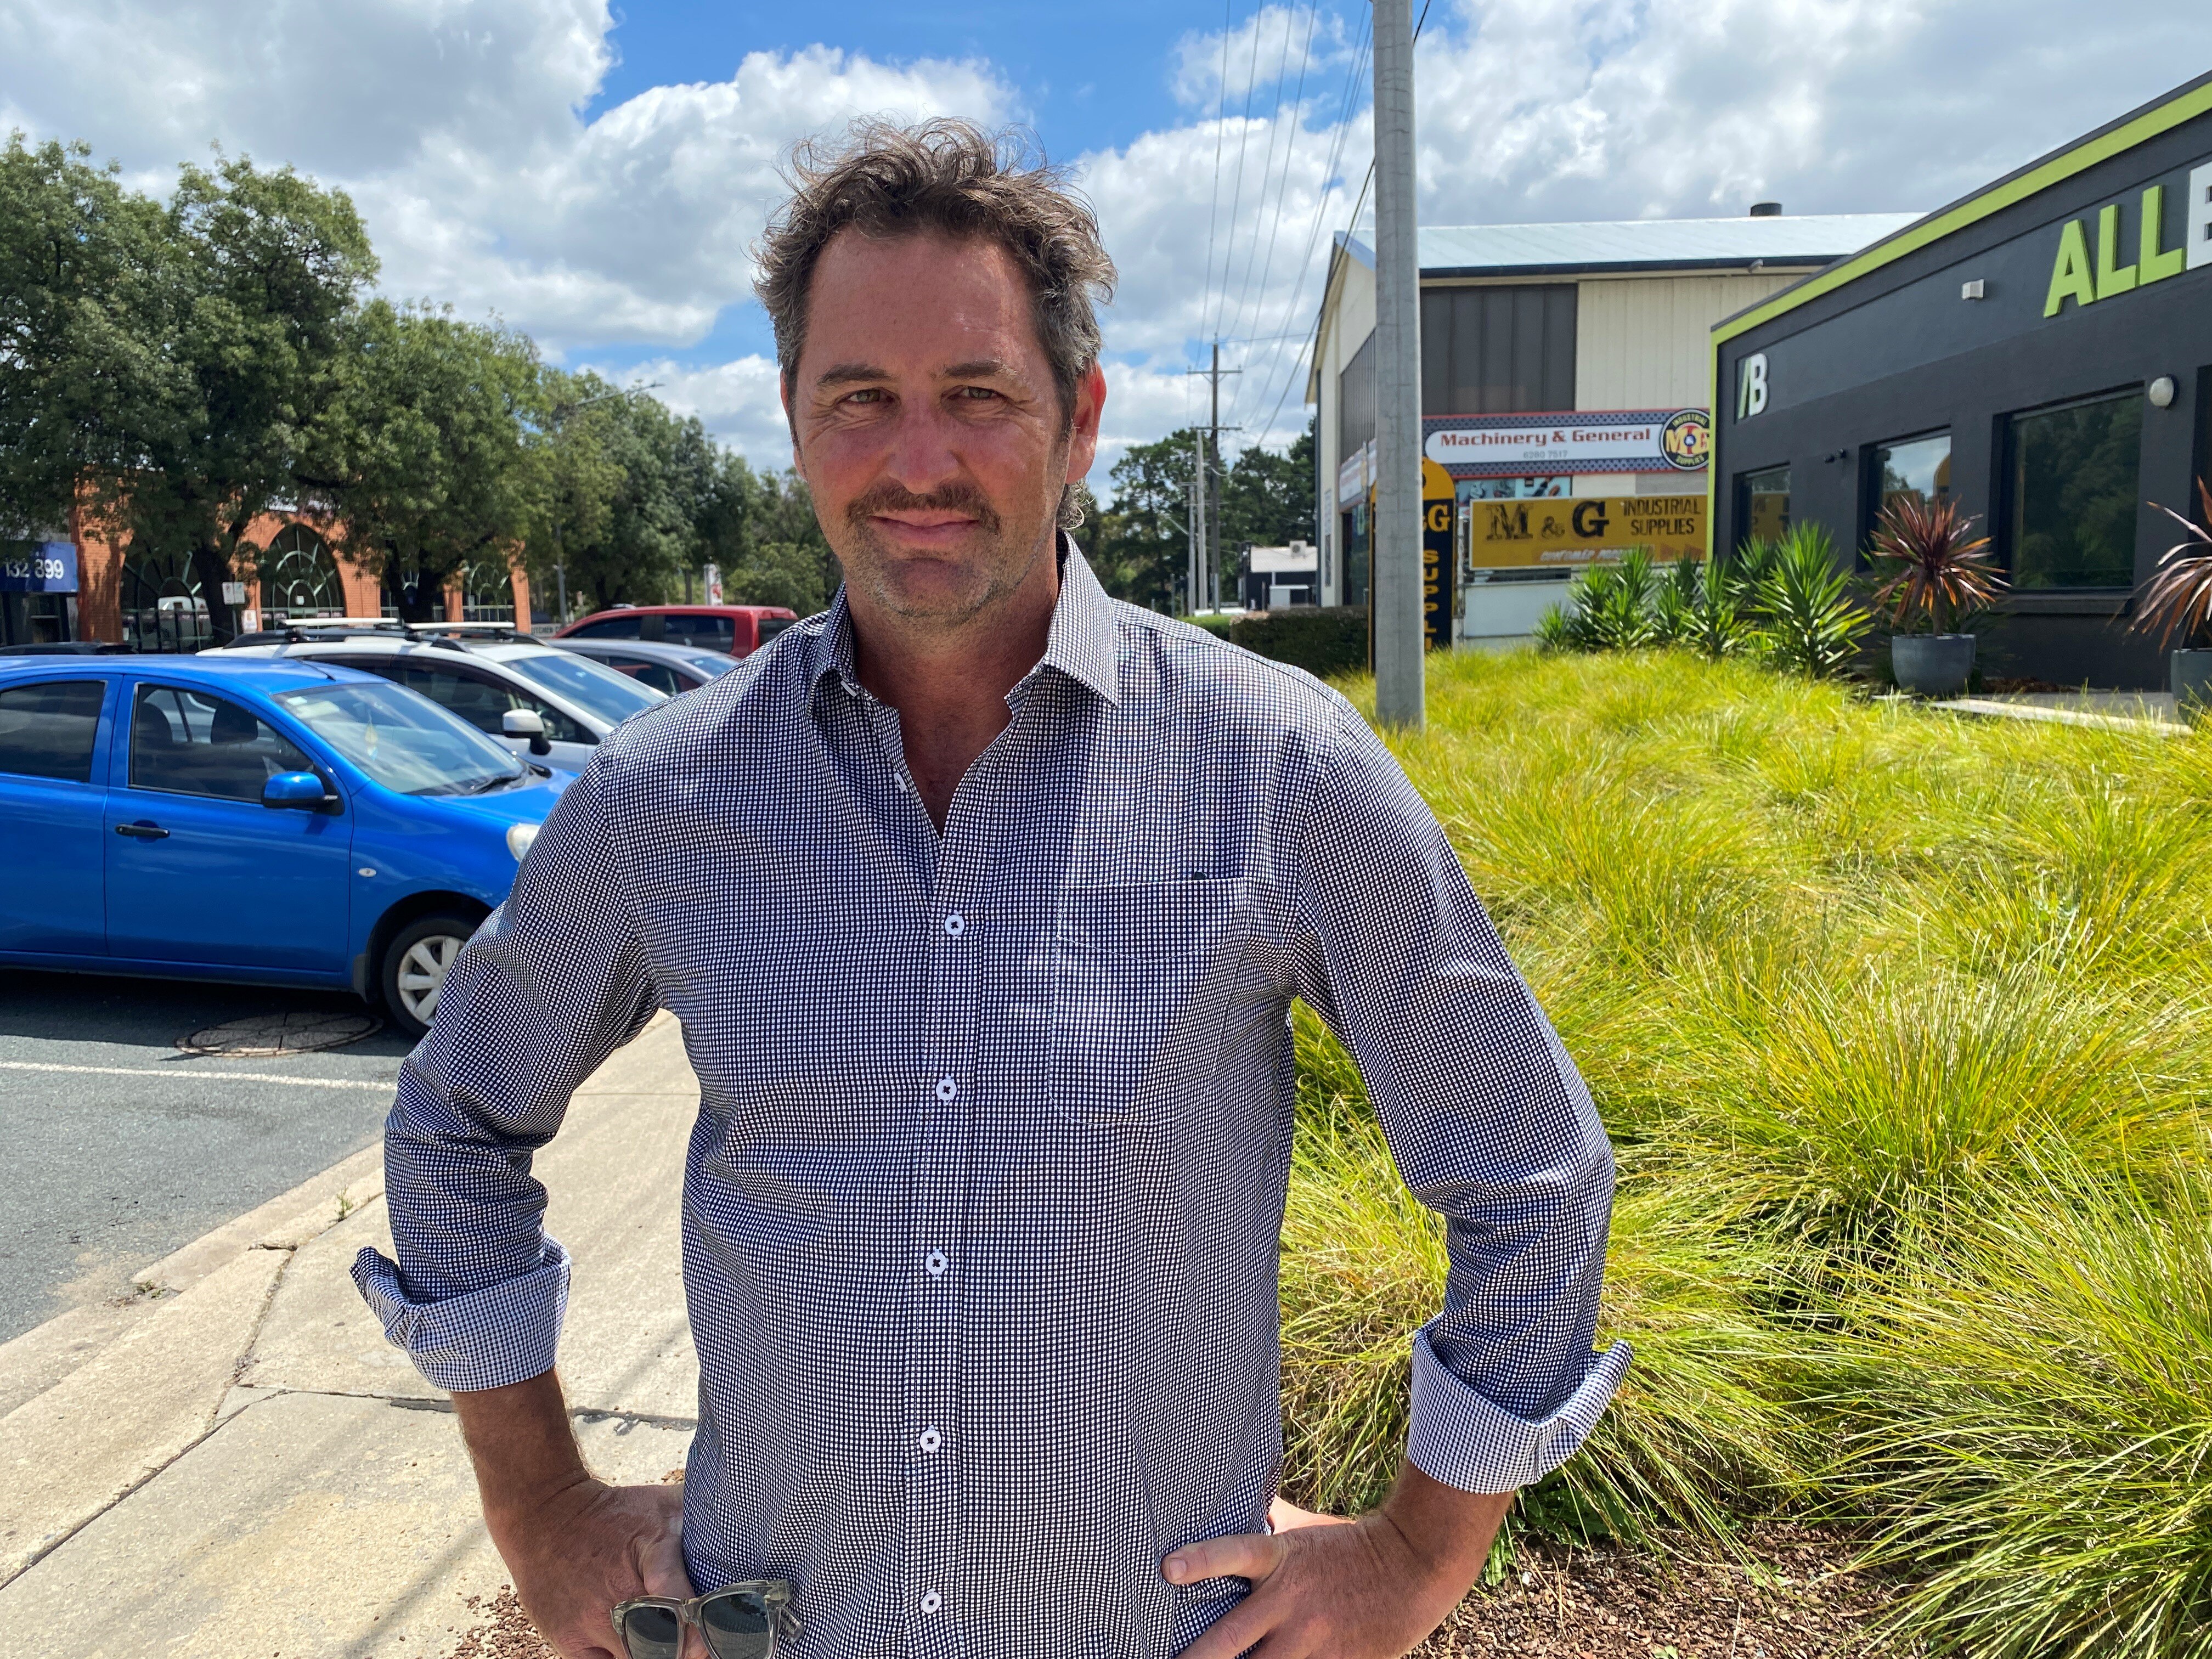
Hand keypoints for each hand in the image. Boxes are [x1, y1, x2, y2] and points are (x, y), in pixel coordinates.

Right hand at [449, 1369, 698, 1657]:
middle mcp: (619, 1592)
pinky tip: (642, 1652)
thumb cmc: (616, 1512)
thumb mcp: (663, 1503)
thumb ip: (703, 1519)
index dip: (699, 1626)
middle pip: (660, 1644)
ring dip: (660, 1657)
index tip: (715, 1639)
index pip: (673, 1594)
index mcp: (650, 1552)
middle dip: (688, 1651)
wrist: (544, 1516)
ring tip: (679, 1647)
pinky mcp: (569, 1640)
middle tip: (709, 1649)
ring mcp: (591, 1620)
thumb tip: (754, 1522)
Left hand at [1165, 1463, 1512, 1658]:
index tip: (1167, 1569)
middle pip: (1229, 1640)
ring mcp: (1312, 1640)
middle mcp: (1290, 1602)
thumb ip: (1271, 1523)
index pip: (1234, 1552)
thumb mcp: (1306, 1529)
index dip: (1201, 1560)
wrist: (1414, 1566)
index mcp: (1281, 1560)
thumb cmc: (1351, 1546)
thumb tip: (1235, 1503)